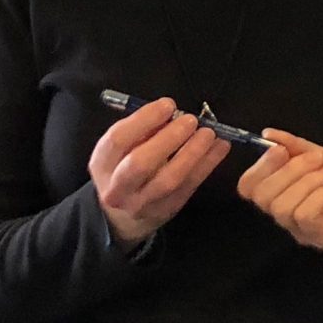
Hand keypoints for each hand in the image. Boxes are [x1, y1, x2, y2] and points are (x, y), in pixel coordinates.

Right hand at [89, 98, 228, 244]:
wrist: (122, 217)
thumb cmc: (124, 169)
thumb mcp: (122, 150)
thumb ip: (141, 132)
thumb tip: (171, 113)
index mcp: (102, 164)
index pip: (118, 140)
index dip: (143, 120)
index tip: (168, 105)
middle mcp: (118, 188)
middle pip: (141, 164)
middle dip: (168, 139)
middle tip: (190, 120)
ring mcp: (143, 203)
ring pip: (169, 179)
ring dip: (193, 153)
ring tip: (209, 133)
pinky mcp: (167, 210)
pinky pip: (189, 186)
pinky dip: (207, 164)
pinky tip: (220, 147)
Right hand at [238, 131, 322, 252]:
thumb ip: (300, 148)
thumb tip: (268, 133)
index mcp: (289, 195)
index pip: (249, 188)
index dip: (259, 165)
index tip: (282, 149)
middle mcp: (291, 217)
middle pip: (260, 197)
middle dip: (287, 169)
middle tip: (318, 158)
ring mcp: (306, 231)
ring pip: (280, 207)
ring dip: (306, 180)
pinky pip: (304, 216)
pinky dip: (319, 194)